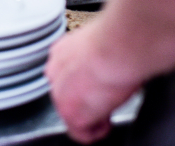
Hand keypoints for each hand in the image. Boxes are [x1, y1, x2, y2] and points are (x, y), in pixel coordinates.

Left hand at [45, 24, 142, 143]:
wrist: (118, 46)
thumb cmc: (119, 40)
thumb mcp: (102, 43)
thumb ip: (96, 55)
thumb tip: (111, 60)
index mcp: (62, 52)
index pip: (67, 75)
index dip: (87, 84)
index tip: (101, 85)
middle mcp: (55, 72)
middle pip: (67, 95)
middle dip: (88, 100)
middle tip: (108, 98)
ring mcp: (59, 94)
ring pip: (72, 114)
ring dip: (92, 115)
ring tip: (110, 108)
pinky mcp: (71, 114)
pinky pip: (81, 134)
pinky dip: (97, 132)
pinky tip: (108, 122)